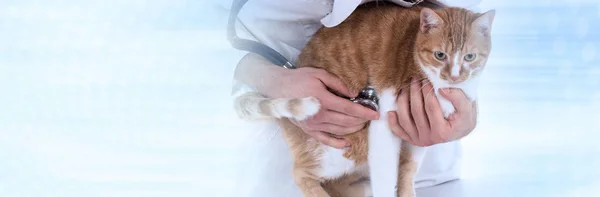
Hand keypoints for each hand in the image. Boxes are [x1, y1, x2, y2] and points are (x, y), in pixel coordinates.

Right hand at [264, 67, 379, 148]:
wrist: (278, 88)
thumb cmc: (299, 78)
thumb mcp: (319, 74)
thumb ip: (337, 83)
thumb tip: (352, 93)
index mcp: (323, 100)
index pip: (349, 108)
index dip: (364, 112)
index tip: (376, 114)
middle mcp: (319, 115)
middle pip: (347, 121)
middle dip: (361, 120)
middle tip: (370, 117)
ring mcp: (313, 125)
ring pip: (339, 130)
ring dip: (353, 129)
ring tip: (362, 125)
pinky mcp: (308, 130)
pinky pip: (325, 140)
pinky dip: (337, 143)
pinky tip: (347, 144)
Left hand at [387, 79, 476, 146]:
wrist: (461, 129)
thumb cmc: (464, 118)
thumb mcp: (468, 108)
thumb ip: (458, 98)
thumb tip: (441, 89)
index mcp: (442, 132)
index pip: (431, 107)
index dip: (427, 91)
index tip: (427, 79)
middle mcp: (429, 139)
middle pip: (416, 111)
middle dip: (414, 92)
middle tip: (415, 80)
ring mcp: (419, 140)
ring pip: (404, 119)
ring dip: (402, 102)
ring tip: (405, 88)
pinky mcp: (412, 140)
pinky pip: (399, 131)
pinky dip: (393, 122)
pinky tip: (391, 111)